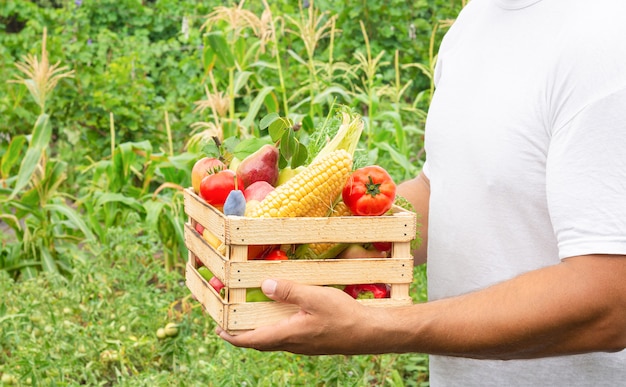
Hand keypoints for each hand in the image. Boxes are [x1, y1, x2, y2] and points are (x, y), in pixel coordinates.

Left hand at [215, 279, 377, 354]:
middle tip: (229, 324)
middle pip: (259, 343)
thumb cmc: (343, 316)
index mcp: (288, 335)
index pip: (252, 340)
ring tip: (250, 318)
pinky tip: (280, 317)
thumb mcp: (314, 297)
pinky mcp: (312, 342)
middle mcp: (292, 344)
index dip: (233, 337)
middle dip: (242, 335)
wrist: (369, 334)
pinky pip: (286, 338)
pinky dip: (274, 329)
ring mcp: (303, 345)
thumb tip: (265, 285)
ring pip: (273, 341)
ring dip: (258, 333)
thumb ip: (289, 291)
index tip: (218, 330)